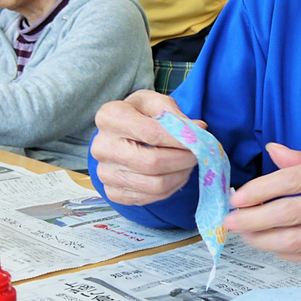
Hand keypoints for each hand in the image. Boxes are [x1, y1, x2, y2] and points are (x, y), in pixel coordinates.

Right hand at [91, 90, 201, 205]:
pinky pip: (150, 198)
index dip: (181, 139)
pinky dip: (171, 188)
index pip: (152, 133)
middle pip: (153, 163)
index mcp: (110, 117)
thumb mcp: (154, 102)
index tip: (199, 139)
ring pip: (155, 184)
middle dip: (183, 159)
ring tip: (188, 163)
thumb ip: (174, 114)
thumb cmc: (138, 114)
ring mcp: (105, 173)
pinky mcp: (113, 192)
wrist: (119, 134)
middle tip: (198, 154)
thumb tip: (198, 129)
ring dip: (180, 175)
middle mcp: (102, 147)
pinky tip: (175, 174)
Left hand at [224, 143, 300, 283]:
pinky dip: (287, 251)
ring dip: (264, 239)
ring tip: (245, 235)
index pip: (294, 179)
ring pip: (296, 239)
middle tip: (230, 220)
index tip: (238, 196)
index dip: (260, 190)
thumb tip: (274, 152)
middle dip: (253, 219)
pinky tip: (272, 245)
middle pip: (290, 213)